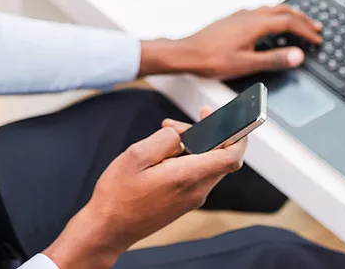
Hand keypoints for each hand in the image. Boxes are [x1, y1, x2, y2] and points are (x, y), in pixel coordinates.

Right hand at [43, 108, 245, 268]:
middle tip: (172, 125)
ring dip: (192, 144)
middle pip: (218, 156)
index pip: (230, 156)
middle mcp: (196, 190)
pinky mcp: (183, 201)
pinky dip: (186, 157)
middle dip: (203, 133)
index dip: (235, 133)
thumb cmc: (118, 193)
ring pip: (206, 163)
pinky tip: (163, 153)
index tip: (224, 117)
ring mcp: (191, 198)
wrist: (109, 228)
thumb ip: (164, 140)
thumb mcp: (136, 156)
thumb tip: (181, 135)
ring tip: (164, 135)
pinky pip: (195, 173)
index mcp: (187, 177)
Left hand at [139, 5, 322, 79]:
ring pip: (270, 9)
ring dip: (287, 15)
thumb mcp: (247, 64)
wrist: (186, 53)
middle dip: (301, 19)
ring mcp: (238, 16)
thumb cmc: (211, 59)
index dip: (306, 31)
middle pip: (282, 11)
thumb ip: (274, 59)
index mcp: (255, 24)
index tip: (317, 39)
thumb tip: (297, 55)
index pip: (289, 23)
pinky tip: (268, 23)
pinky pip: (259, 11)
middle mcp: (248, 16)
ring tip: (298, 22)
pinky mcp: (231, 19)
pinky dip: (273, 15)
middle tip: (315, 27)